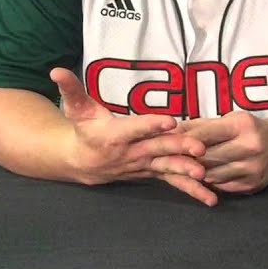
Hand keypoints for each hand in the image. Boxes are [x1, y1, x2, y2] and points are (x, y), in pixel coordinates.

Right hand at [50, 68, 214, 204]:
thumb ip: (71, 89)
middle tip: (199, 148)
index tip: (170, 121)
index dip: (151, 124)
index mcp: (115, 135)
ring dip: (186, 171)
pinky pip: (173, 182)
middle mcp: (131, 152)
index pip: (136, 128)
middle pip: (158, 148)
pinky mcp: (153, 172)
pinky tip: (211, 197)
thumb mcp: (76, 108)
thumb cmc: (83, 130)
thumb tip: (56, 70)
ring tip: (203, 175)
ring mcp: (144, 165)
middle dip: (178, 148)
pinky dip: (192, 189)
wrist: (81, 162)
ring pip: (168, 168)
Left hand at [175, 111, 267, 194]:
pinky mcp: (251, 185)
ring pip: (211, 175)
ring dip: (194, 174)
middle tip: (165, 161)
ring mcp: (252, 168)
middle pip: (206, 158)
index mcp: (243, 125)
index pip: (206, 134)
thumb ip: (199, 126)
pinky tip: (199, 178)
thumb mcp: (228, 120)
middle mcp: (250, 146)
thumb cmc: (247, 130)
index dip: (185, 140)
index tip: (166, 144)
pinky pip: (221, 186)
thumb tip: (167, 131)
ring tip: (179, 170)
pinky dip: (208, 182)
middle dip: (185, 159)